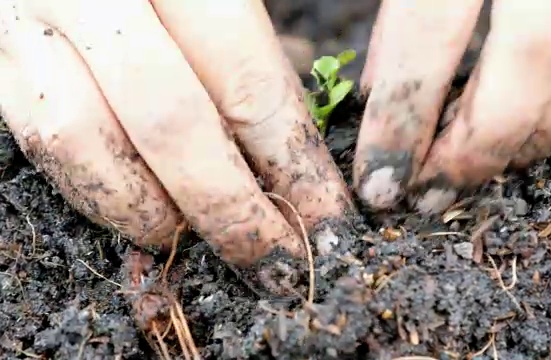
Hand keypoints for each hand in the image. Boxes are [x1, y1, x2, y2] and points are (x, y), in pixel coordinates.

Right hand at [0, 0, 352, 265]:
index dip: (293, 165)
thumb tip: (292, 145)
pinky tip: (141, 207)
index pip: (249, 85)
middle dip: (231, 209)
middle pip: (172, 123)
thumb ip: (247, 51)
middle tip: (273, 259)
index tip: (326, 217)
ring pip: (86, 140)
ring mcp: (25, 21)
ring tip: (195, 237)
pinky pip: (43, 141)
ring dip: (152, 210)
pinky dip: (98, 190)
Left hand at [354, 0, 550, 213]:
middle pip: (530, 61)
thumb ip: (393, 14)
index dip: (404, 118)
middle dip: (475, 148)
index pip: (432, 31)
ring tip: (473, 175)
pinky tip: (523, 132)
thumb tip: (378, 96)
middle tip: (427, 195)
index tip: (378, 181)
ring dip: (527, 139)